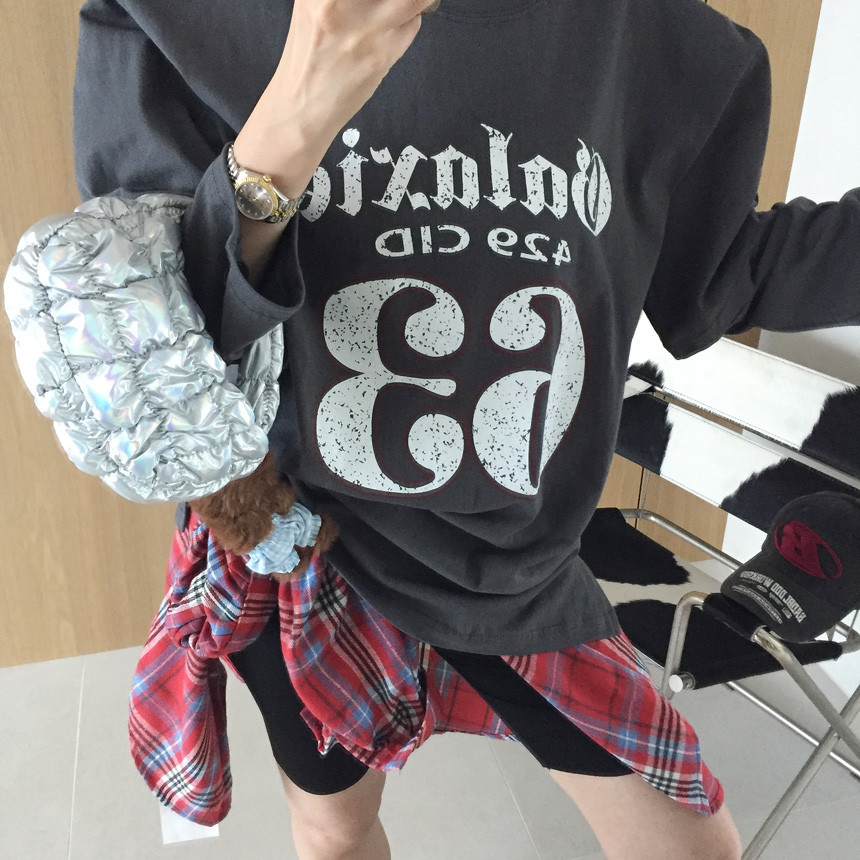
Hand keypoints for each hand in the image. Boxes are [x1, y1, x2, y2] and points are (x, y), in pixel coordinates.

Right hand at [234, 0, 429, 195]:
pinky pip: (412, 25)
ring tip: (406, 6)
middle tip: (393, 2)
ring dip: (414, 1)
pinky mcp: (381, 54)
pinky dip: (408, 24)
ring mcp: (363, 28)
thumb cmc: (308, 58)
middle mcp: (336, 1)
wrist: (301, 108)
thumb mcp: (312, 7)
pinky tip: (391, 33)